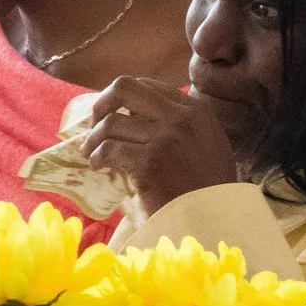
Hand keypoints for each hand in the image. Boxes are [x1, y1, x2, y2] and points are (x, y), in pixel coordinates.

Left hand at [76, 75, 242, 209]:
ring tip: (92, 153)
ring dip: (94, 139)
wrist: (214, 219)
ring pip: (112, 122)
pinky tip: (98, 166)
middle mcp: (182, 117)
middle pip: (125, 88)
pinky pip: (110, 149)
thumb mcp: (205, 145)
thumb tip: (135, 116)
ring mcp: (166, 138)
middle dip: (102, 103)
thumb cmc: (207, 189)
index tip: (112, 114)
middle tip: (93, 123)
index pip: (148, 86)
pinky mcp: (150, 162)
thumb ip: (180, 126)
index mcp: (196, 110)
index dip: (123, 99)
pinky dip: (98, 157)